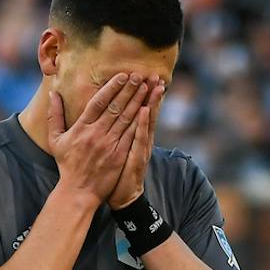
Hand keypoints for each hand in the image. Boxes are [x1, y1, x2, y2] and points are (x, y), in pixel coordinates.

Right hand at [46, 72, 146, 205]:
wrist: (78, 192)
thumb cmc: (66, 165)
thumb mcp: (55, 140)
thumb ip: (54, 115)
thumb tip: (53, 93)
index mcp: (81, 128)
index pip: (97, 102)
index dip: (111, 88)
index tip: (121, 75)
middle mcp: (95, 134)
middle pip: (115, 107)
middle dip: (128, 90)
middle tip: (139, 75)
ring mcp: (109, 145)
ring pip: (126, 118)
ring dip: (137, 101)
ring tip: (146, 87)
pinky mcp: (119, 156)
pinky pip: (131, 135)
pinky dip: (140, 121)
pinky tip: (148, 109)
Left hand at [107, 76, 161, 208]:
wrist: (122, 196)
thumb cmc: (116, 171)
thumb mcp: (117, 149)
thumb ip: (116, 131)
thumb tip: (113, 116)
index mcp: (132, 134)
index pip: (138, 109)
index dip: (140, 93)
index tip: (142, 74)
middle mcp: (139, 139)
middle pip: (145, 111)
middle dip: (150, 92)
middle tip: (154, 73)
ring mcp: (140, 148)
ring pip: (147, 122)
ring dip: (152, 103)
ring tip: (156, 86)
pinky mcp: (137, 158)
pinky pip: (140, 139)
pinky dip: (143, 124)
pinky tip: (144, 111)